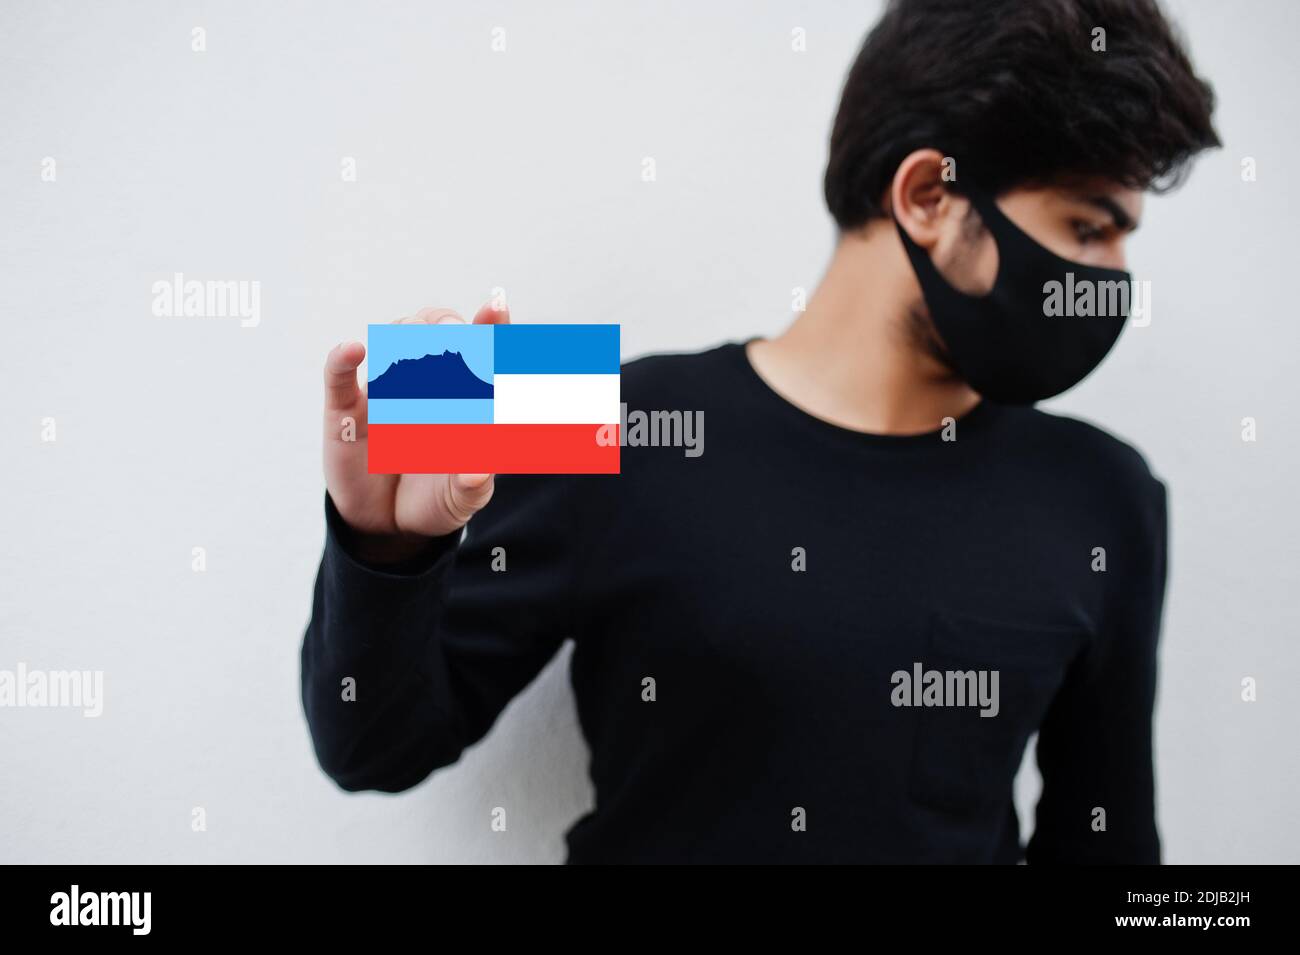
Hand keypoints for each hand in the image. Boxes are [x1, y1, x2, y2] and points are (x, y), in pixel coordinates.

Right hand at [322, 303, 509, 562]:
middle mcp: (426, 383)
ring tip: (416, 349)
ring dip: (406, 334)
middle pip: (434, 328)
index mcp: (463, 397)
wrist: (388, 526)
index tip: (496, 307)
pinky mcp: (346, 412)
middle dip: (445, 325)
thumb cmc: (436, 500)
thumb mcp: (461, 500)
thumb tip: (477, 471)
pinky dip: (343, 359)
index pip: (480, 350)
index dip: (489, 325)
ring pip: (393, 338)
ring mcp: (384, 392)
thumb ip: (473, 487)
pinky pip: (339, 376)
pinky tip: (354, 350)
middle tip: (456, 337)